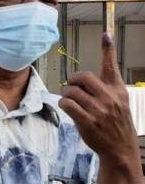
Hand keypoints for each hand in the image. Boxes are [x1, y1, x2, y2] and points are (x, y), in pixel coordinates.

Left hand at [60, 33, 138, 165]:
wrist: (120, 148)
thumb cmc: (115, 123)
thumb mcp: (118, 102)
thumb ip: (106, 88)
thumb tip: (84, 78)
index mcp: (118, 90)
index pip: (112, 67)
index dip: (108, 50)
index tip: (105, 35)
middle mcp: (109, 97)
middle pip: (83, 77)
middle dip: (72, 81)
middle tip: (71, 88)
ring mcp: (99, 110)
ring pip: (72, 91)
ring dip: (66, 95)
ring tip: (71, 101)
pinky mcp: (88, 121)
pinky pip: (67, 104)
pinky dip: (64, 104)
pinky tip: (68, 109)